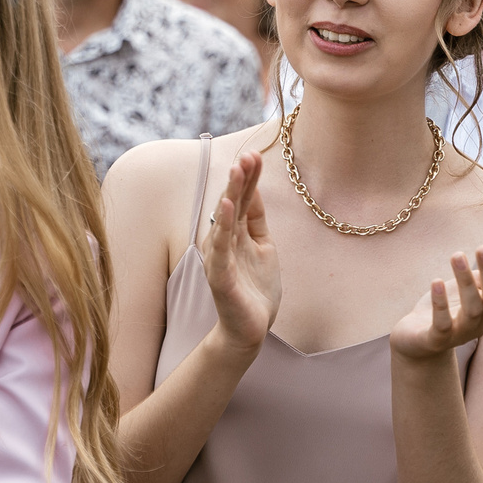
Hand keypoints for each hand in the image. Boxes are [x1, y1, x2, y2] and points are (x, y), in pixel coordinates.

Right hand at [200, 149, 280, 351]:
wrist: (251, 329)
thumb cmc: (256, 289)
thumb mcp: (263, 246)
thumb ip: (256, 220)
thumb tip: (255, 188)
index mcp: (236, 234)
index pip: (243, 199)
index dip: (249, 177)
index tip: (255, 153)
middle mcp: (224, 241)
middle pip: (233, 204)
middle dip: (240, 179)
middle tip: (247, 155)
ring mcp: (220, 258)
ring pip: (225, 220)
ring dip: (231, 194)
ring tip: (237, 171)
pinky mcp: (220, 276)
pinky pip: (221, 248)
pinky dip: (224, 226)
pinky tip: (228, 207)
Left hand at [390, 245, 482, 361]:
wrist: (416, 343)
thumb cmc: (447, 310)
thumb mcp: (467, 291)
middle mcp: (480, 324)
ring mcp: (460, 334)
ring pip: (472, 310)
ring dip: (466, 283)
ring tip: (457, 256)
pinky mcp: (436, 340)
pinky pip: (442, 325)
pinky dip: (440, 304)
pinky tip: (436, 281)